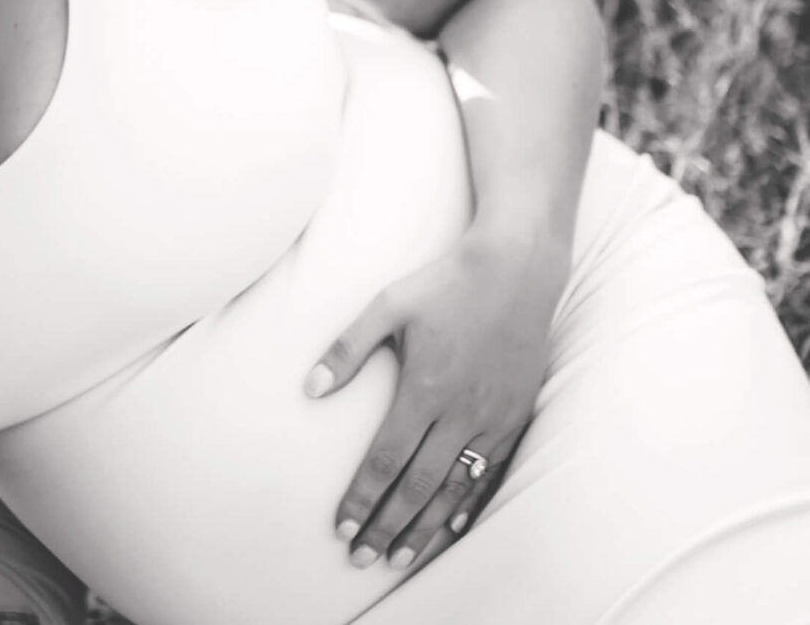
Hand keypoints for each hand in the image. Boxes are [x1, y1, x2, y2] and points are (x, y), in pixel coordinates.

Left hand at [305, 230, 568, 573]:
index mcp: (424, 390)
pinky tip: (452, 525)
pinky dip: (470, 503)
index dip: (361, 499)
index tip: (341, 528)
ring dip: (425, 525)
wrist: (517, 269)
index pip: (385, 461)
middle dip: (387, 526)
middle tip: (362, 558)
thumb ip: (347, 349)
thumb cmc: (445, 283)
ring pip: (455, 487)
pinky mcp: (516, 415)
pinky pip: (491, 471)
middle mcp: (460, 413)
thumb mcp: (386, 305)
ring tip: (400, 555)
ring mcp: (492, 418)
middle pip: (418, 486)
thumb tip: (310, 388)